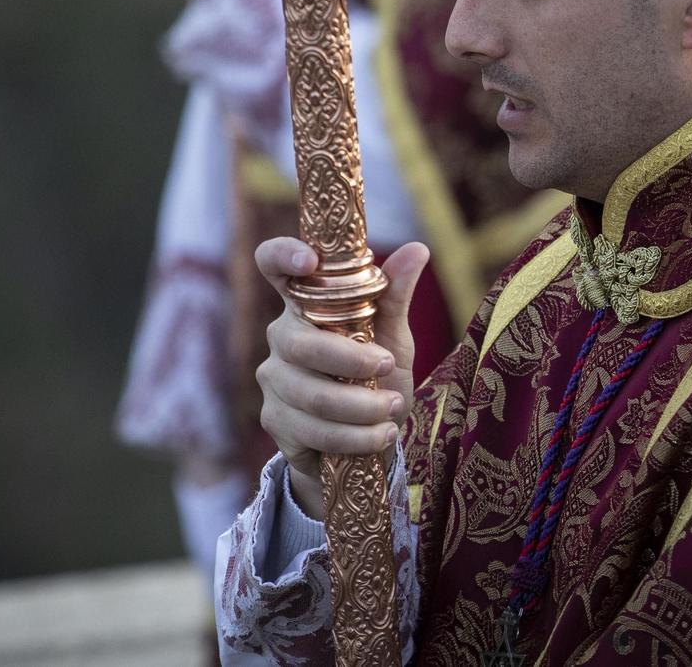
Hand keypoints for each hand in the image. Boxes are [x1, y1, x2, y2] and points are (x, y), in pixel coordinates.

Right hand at [254, 238, 429, 520]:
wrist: (364, 442)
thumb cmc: (375, 376)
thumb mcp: (392, 336)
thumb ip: (396, 295)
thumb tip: (417, 249)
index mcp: (304, 304)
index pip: (274, 265)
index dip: (283, 256)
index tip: (309, 261)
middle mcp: (281, 337)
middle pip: (304, 345)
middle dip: (353, 361)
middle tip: (389, 368)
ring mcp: (274, 380)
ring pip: (313, 396)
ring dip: (363, 407)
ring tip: (394, 409)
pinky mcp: (275, 421)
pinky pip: (314, 431)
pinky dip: (356, 436)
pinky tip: (381, 434)